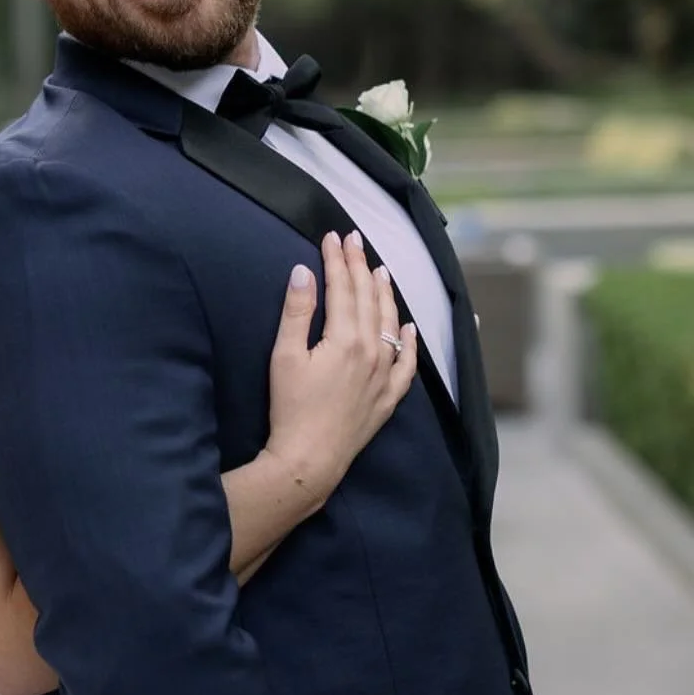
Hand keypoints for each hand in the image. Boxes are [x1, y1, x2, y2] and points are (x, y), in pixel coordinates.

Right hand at [264, 231, 417, 509]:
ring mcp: (384, 374)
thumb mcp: (285, 357)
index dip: (337, 259)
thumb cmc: (290, 409)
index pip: (343, 287)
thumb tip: (302, 272)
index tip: (332, 236)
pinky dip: (408, 341)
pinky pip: (406, 363)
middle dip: (359, 266)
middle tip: (355, 240)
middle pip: (367, 298)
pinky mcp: (388, 396)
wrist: (310, 459)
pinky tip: (407, 327)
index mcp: (345, 338)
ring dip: (384, 294)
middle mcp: (372, 351)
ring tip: (380, 271)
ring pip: (389, 323)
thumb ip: (296, 312)